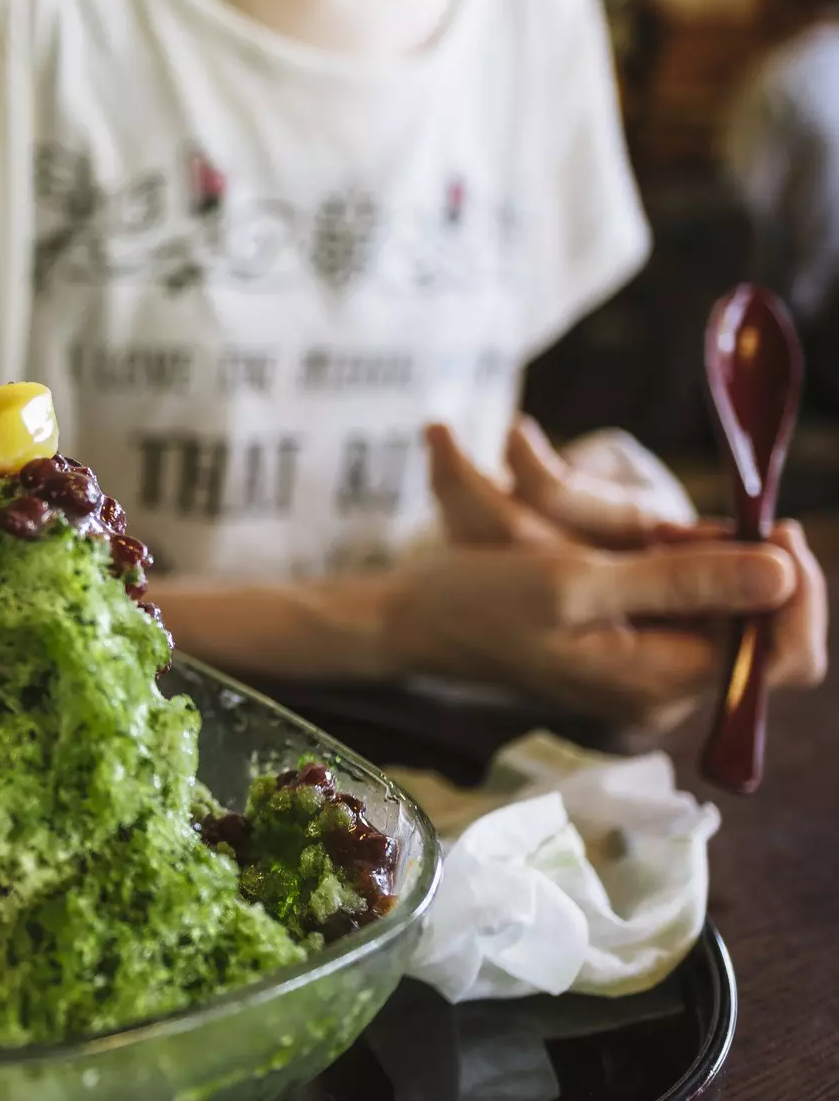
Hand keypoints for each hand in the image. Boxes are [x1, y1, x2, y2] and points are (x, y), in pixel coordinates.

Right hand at [402, 423, 826, 729]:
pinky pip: (684, 608)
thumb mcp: (576, 580)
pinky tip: (639, 543)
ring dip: (706, 560)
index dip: (799, 590)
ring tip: (652, 529)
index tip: (775, 524)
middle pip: (761, 632)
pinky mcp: (629, 652)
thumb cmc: (477, 602)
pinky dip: (676, 567)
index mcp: (662, 682)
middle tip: (695, 520)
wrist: (410, 622)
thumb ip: (681, 580)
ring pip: (725, 613)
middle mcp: (667, 689)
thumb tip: (782, 574)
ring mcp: (649, 673)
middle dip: (743, 564)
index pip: (783, 656)